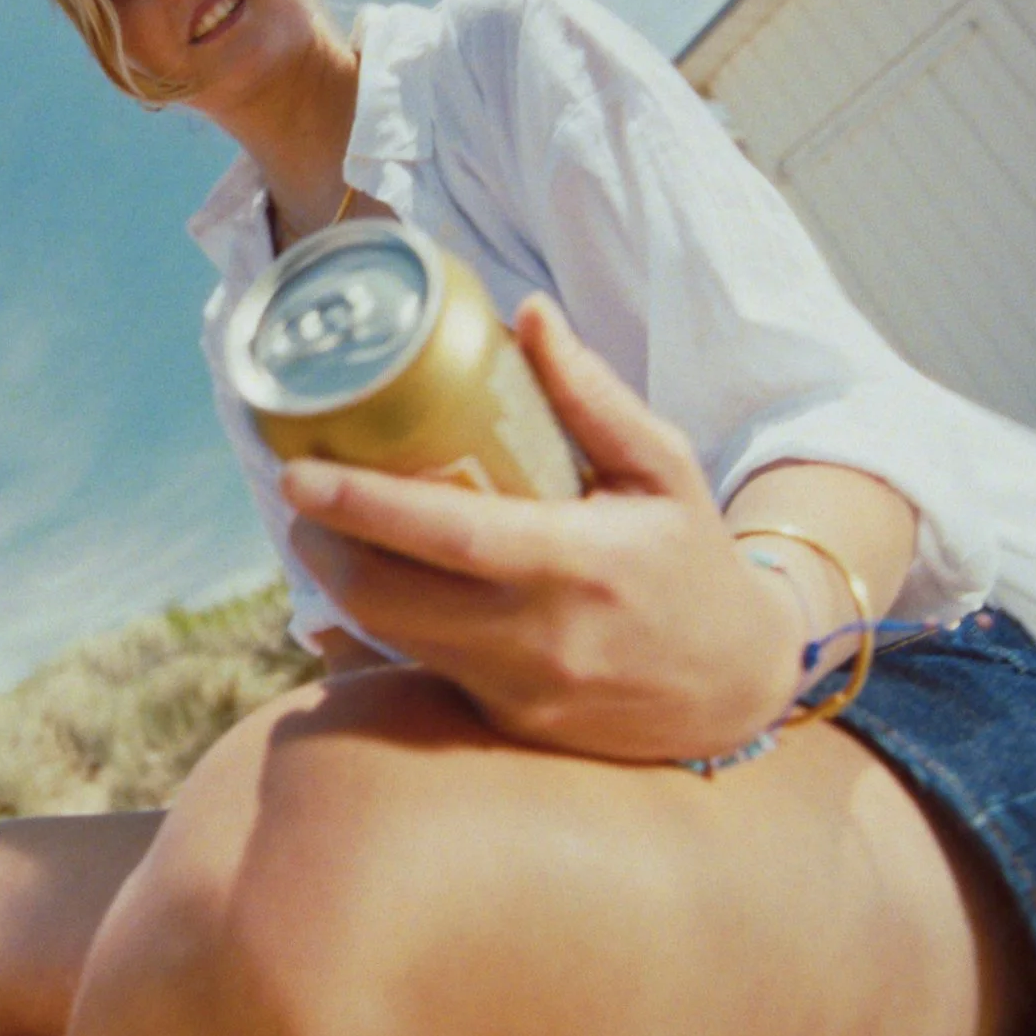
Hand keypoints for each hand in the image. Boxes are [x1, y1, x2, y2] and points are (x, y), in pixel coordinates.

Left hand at [278, 296, 799, 761]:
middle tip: (300, 489)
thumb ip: (593, 394)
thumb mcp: (663, 467)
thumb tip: (527, 313)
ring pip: (392, 638)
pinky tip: (377, 574)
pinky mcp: (505, 721)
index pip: (449, 538)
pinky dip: (384, 620)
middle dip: (324, 544)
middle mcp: (542, 639)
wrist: (734, 689)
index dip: (363, 505)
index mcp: (581, 564)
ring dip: (342, 581)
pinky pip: (419, 666)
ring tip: (324, 524)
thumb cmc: (693, 560)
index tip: (300, 472)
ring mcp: (519, 691)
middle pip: (391, 599)